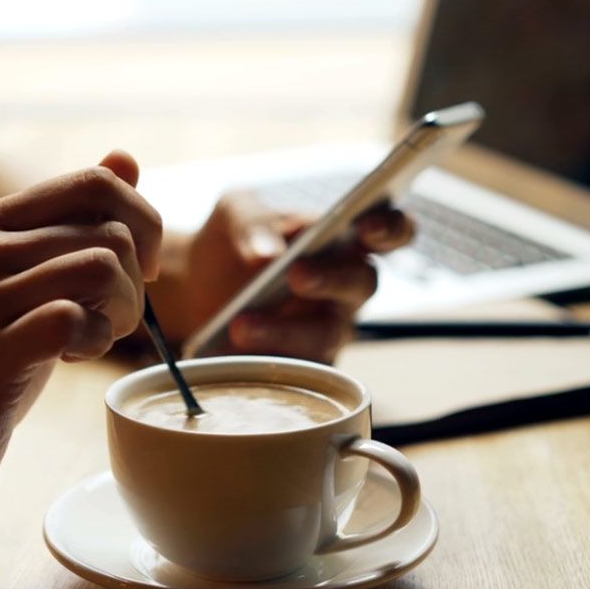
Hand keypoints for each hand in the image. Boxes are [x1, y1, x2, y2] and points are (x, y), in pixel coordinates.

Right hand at [0, 151, 161, 515]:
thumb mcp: (30, 280)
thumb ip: (73, 223)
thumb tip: (126, 158)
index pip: (96, 182)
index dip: (144, 223)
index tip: (142, 270)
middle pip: (111, 233)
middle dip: (135, 284)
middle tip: (106, 323)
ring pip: (100, 269)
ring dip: (119, 313)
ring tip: (90, 340)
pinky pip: (71, 319)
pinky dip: (93, 342)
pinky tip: (70, 358)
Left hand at [148, 190, 413, 362]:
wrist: (197, 284)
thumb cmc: (234, 240)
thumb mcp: (235, 215)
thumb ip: (252, 224)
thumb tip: (266, 256)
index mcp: (345, 239)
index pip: (391, 232)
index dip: (390, 228)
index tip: (367, 224)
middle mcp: (347, 286)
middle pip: (363, 283)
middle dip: (332, 279)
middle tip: (296, 274)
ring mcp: (329, 329)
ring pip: (326, 335)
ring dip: (285, 331)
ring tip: (240, 325)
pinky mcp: (304, 367)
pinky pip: (298, 373)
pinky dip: (266, 362)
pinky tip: (234, 355)